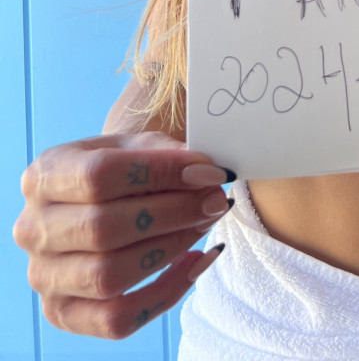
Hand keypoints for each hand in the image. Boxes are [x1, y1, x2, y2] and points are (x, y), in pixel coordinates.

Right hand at [13, 131, 234, 337]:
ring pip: (109, 277)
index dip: (160, 174)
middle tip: (215, 201)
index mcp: (45, 175)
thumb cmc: (122, 169)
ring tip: (204, 226)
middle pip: (103, 229)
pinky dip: (164, 295)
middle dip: (173, 214)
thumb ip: (170, 156)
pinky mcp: (63, 313)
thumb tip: (207, 175)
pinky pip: (115, 320)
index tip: (208, 173)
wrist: (97, 200)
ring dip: (171, 250)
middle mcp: (33, 228)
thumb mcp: (138, 147)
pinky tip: (193, 262)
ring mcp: (44, 276)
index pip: (99, 176)